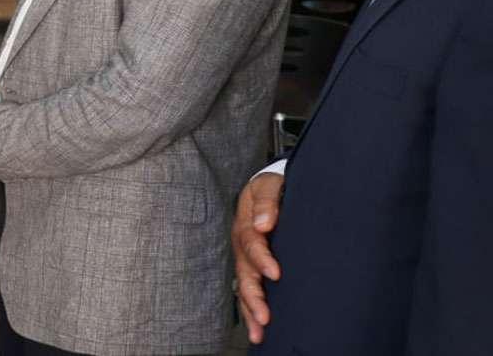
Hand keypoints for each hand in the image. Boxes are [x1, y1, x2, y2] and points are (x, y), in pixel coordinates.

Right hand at [231, 172, 283, 343]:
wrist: (270, 190)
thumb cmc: (272, 187)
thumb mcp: (268, 185)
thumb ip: (267, 200)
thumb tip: (264, 223)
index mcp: (246, 224)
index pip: (251, 243)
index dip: (262, 259)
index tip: (275, 274)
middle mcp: (242, 245)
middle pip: (244, 273)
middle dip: (254, 296)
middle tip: (265, 317)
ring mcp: (245, 259)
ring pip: (244, 287)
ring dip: (251, 310)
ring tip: (260, 333)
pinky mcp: (253, 268)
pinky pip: (249, 291)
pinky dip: (252, 311)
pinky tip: (259, 332)